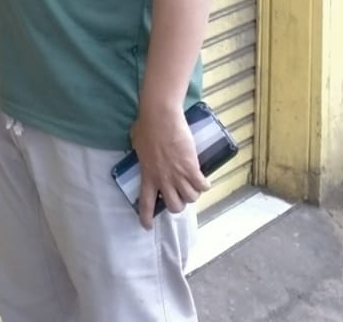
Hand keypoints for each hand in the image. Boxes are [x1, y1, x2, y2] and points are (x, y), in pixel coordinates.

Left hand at [129, 105, 208, 228]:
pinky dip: (205, 184)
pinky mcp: (191, 168)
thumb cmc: (146, 125)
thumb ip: (141, 153)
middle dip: (179, 203)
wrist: (161, 116)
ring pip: (190, 198)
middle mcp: (163, 180)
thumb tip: (142, 152)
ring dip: (192, 193)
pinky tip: (204, 180)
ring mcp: (178, 175)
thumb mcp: (137, 142)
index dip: (147, 217)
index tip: (147, 226)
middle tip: (180, 193)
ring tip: (193, 185)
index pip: (146, 202)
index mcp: (148, 174)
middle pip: (175, 206)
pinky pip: (203, 186)